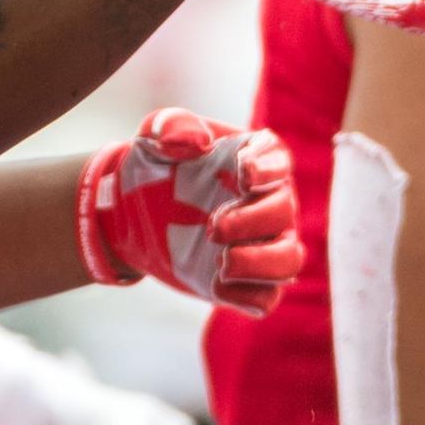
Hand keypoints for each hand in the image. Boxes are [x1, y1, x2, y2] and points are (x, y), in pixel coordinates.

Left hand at [77, 110, 305, 314]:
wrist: (135, 214)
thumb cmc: (156, 167)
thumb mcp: (153, 138)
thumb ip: (172, 127)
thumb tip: (197, 142)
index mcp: (254, 160)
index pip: (279, 161)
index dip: (269, 169)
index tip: (242, 173)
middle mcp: (267, 201)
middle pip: (284, 212)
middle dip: (252, 221)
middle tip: (212, 227)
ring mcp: (260, 243)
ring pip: (289, 260)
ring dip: (261, 264)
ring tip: (222, 263)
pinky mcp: (244, 281)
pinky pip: (266, 298)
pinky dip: (247, 296)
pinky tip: (215, 285)